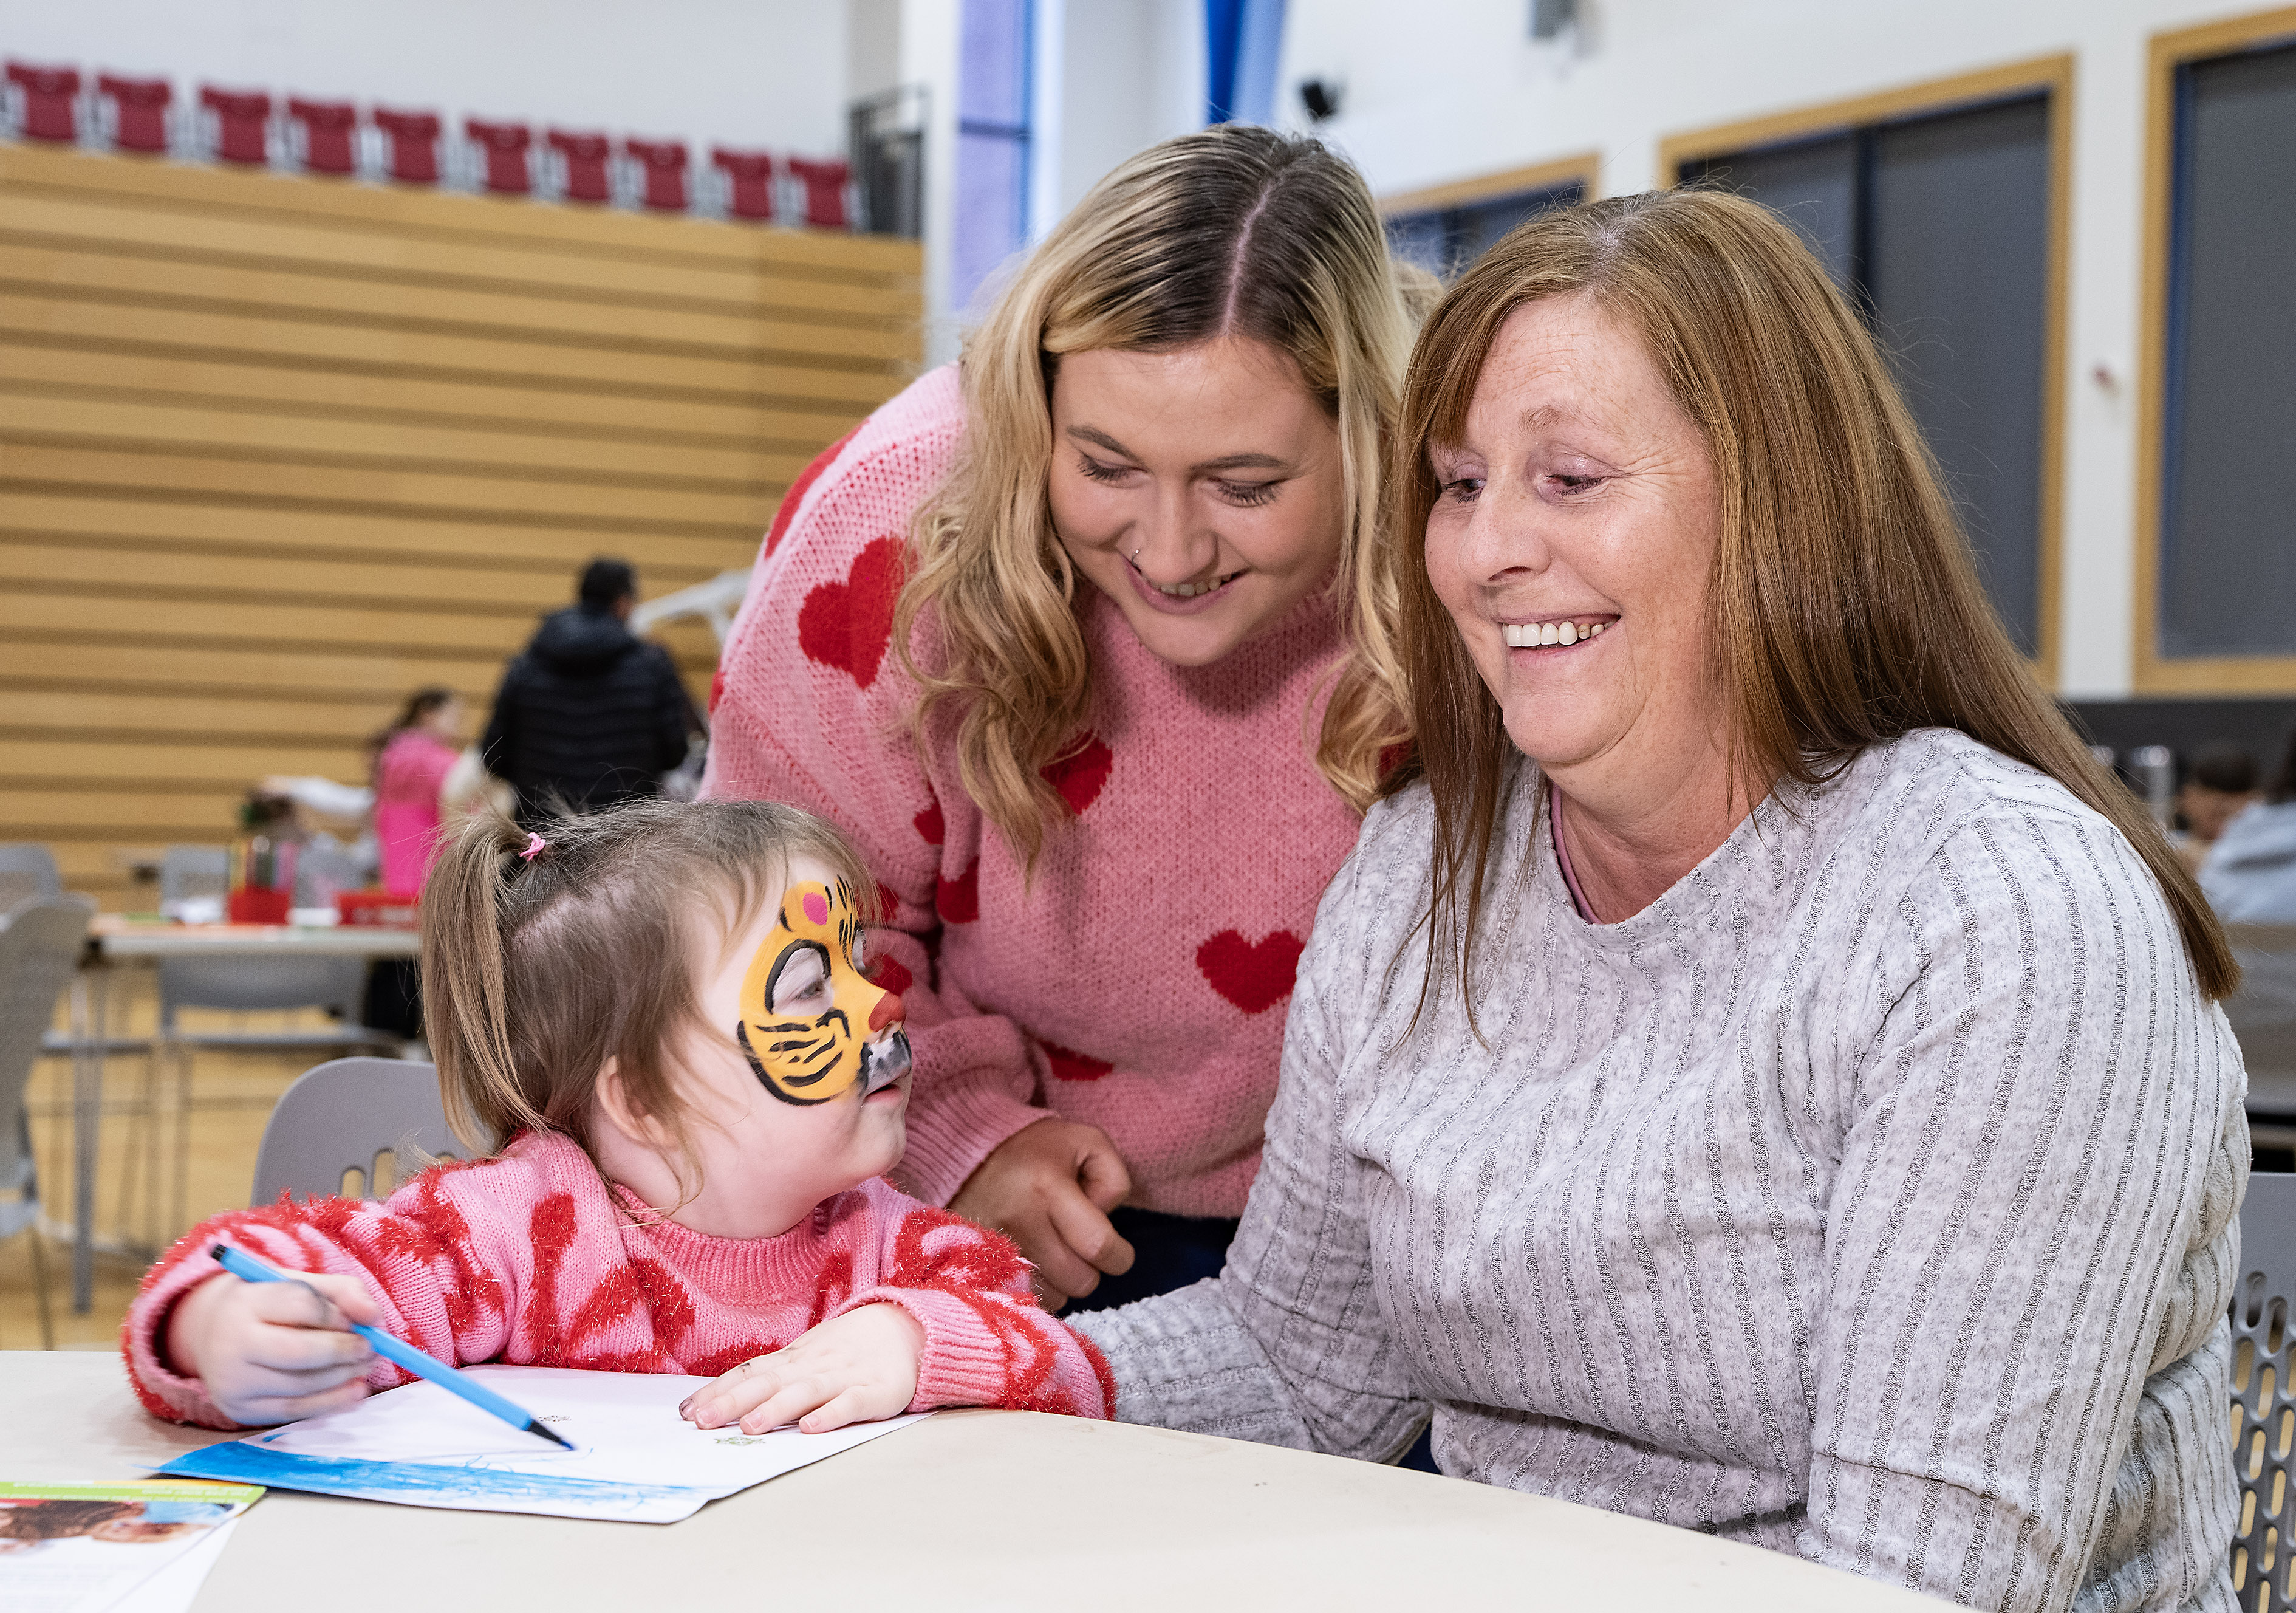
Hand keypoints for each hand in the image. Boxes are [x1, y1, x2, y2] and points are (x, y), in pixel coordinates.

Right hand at [164, 1270, 379, 1425]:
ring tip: (366, 1365)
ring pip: (300, 1385)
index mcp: (246, 1302)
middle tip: (371, 1348)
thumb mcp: (301, 1283)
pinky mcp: (239, 1409)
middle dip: (344, 1351)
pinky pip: (293, 1410)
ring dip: (344, 1377)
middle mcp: (231, 1344)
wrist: (214, 1332)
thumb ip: (343, 1292)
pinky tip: (355, 1391)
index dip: (338, 1314)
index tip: (360, 1319)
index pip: (302, 1305)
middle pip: (300, 1352)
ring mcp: (232, 1381)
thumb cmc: (269, 1304)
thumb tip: (376, 1318)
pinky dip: (331, 1402)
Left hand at [679, 1304, 924, 1434]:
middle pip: (767, 1383)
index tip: (685, 1411)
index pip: (748, 1373)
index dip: (717, 1391)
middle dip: (732, 1401)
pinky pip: (850, 1404)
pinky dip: (831, 1414)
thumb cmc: (846, 1351)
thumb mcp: (806, 1357)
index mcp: (793, 1360)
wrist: (905, 1330)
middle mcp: (811, 1366)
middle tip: (702, 1421)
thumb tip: (723, 1399)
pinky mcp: (874, 1392)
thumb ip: (771, 1377)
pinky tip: (812, 1427)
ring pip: (805, 1392)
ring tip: (750, 1425)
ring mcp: (842, 1377)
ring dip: (777, 1408)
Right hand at [948, 1118, 1133, 1309]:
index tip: (1118, 1250)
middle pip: (1079, 1281)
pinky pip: (1025, 1300)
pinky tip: (1035, 1263)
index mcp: (1048, 1187)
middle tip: (1080, 1245)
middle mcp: (1019, 1222)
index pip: (1099, 1246)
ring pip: (1055, 1297)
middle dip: (1091, 1269)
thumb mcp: (1088, 1142)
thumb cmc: (1038, 1150)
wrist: (969, 1156)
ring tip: (1054, 1250)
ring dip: (1063, 1282)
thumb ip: (1113, 1178)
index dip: (1119, 1256)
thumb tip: (1105, 1220)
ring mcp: (994, 1249)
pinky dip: (1038, 1289)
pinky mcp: (979, 1267)